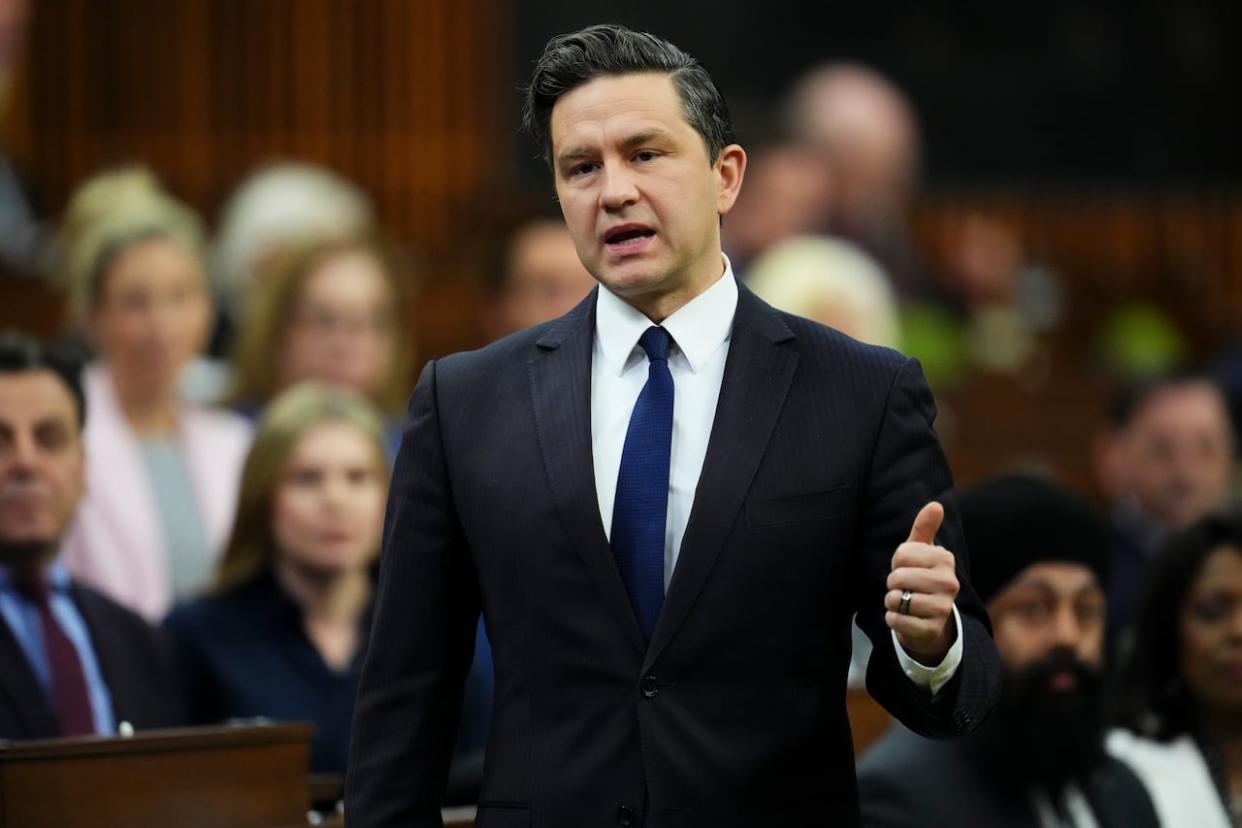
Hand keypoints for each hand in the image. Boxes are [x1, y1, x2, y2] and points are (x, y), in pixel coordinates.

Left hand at [885, 501, 958, 664]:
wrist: (929, 618)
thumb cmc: (919, 576)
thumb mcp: (919, 551)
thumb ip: (924, 528)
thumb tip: (935, 505)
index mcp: (945, 559)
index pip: (902, 554)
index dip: (897, 562)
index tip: (907, 567)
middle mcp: (949, 583)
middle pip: (898, 577)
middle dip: (892, 583)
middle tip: (903, 587)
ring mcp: (943, 608)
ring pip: (896, 599)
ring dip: (891, 601)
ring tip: (903, 601)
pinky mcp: (932, 629)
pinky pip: (897, 620)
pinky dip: (892, 619)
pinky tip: (903, 617)